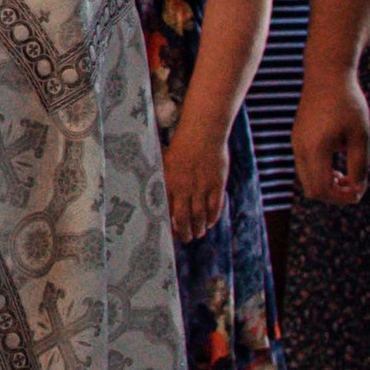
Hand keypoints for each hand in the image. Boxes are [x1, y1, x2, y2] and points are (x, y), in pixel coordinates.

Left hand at [162, 122, 227, 242]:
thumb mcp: (165, 159)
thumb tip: (153, 191)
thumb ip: (161, 177)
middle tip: (186, 238)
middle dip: (184, 232)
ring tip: (199, 233)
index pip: (166, 211)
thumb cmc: (182, 144)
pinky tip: (210, 222)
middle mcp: (184, 187)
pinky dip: (213, 217)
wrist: (203, 131)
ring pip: (200, 215)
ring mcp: (201, 186)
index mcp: (168, 182)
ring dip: (199, 227)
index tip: (170, 234)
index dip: (169, 226)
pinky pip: (215, 206)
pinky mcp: (216, 183)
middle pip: (183, 218)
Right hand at [294, 68, 369, 204]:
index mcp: (316, 148)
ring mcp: (296, 143)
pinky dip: (319, 172)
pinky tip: (335, 163)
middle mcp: (300, 149)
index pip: (322, 189)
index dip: (342, 198)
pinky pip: (304, 166)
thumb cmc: (347, 102)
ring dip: (326, 184)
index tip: (359, 191)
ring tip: (345, 174)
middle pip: (312, 190)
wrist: (326, 74)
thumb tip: (358, 189)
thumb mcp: (360, 135)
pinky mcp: (296, 138)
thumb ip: (359, 164)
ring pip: (306, 180)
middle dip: (334, 194)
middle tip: (354, 185)